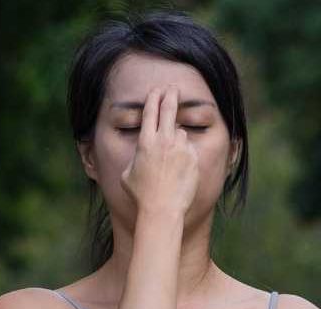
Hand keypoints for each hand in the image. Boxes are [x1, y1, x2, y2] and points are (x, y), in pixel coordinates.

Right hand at [120, 85, 199, 218]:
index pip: (150, 112)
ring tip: (171, 159)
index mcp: (145, 142)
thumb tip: (139, 154)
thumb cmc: (141, 195)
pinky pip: (189, 149)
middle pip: (168, 110)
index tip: (156, 90)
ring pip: (180, 132)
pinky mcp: (193, 157)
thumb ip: (135, 158)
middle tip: (172, 89)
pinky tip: (180, 170)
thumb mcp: (127, 175)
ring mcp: (180, 148)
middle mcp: (164, 141)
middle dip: (170, 96)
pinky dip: (185, 154)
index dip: (153, 98)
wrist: (162, 209)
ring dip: (176, 138)